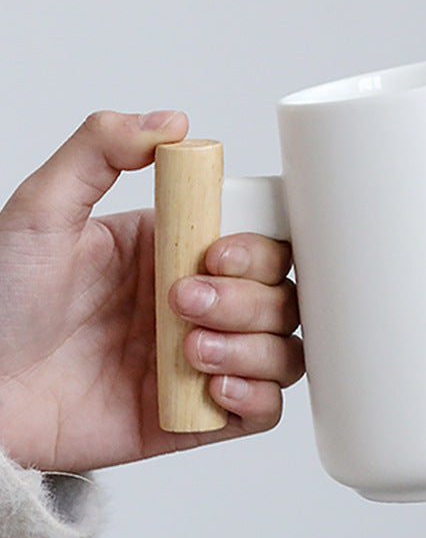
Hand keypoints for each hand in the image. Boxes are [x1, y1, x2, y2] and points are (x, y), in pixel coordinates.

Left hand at [0, 111, 303, 472]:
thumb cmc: (0, 304)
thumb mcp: (43, 211)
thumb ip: (101, 149)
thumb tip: (173, 121)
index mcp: (179, 252)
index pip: (262, 241)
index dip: (259, 247)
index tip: (216, 253)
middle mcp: (203, 305)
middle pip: (283, 296)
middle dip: (245, 300)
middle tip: (182, 301)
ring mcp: (205, 361)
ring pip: (285, 351)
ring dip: (254, 348)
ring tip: (191, 350)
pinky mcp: (199, 416)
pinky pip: (265, 410)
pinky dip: (257, 397)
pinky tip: (214, 386)